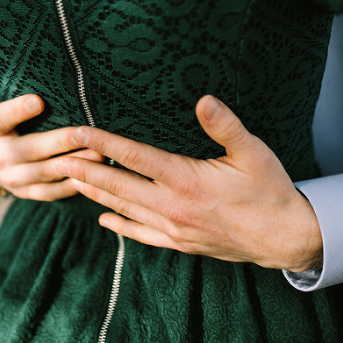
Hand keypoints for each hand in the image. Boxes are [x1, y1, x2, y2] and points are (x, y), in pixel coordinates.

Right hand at [0, 60, 103, 200]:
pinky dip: (72, 187)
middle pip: (30, 149)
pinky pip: (51, 193)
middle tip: (84, 130)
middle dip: (58, 141)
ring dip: (74, 165)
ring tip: (101, 154)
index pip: (0, 118)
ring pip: (45, 173)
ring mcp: (12, 178)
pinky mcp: (27, 193)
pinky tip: (96, 176)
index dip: (17, 111)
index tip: (38, 99)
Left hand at [55, 95, 322, 271]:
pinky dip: (119, 225)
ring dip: (96, 194)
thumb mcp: (253, 152)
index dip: (102, 142)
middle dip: (85, 170)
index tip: (77, 131)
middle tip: (57, 156)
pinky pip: (141, 235)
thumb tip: (203, 99)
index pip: (134, 157)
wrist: (284, 238)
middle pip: (118, 185)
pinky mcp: (180, 243)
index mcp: (185, 180)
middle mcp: (172, 207)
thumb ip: (225, 125)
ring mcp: (173, 229)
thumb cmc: (270, 191)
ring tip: (70, 180)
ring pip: (124, 209)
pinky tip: (104, 220)